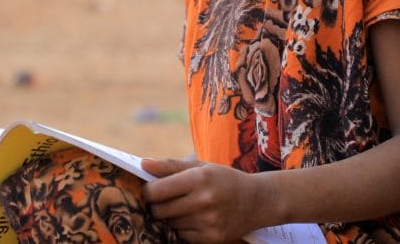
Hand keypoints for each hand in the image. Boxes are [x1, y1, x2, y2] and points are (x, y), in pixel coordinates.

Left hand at [141, 157, 267, 243]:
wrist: (257, 201)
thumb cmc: (223, 179)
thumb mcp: (200, 166)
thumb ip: (169, 165)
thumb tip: (142, 164)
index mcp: (199, 178)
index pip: (156, 191)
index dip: (148, 190)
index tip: (151, 188)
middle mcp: (204, 201)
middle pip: (159, 210)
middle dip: (157, 204)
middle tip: (166, 198)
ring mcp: (208, 222)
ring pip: (170, 223)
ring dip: (172, 216)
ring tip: (186, 206)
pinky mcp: (212, 238)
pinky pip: (183, 236)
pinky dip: (184, 228)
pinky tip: (196, 218)